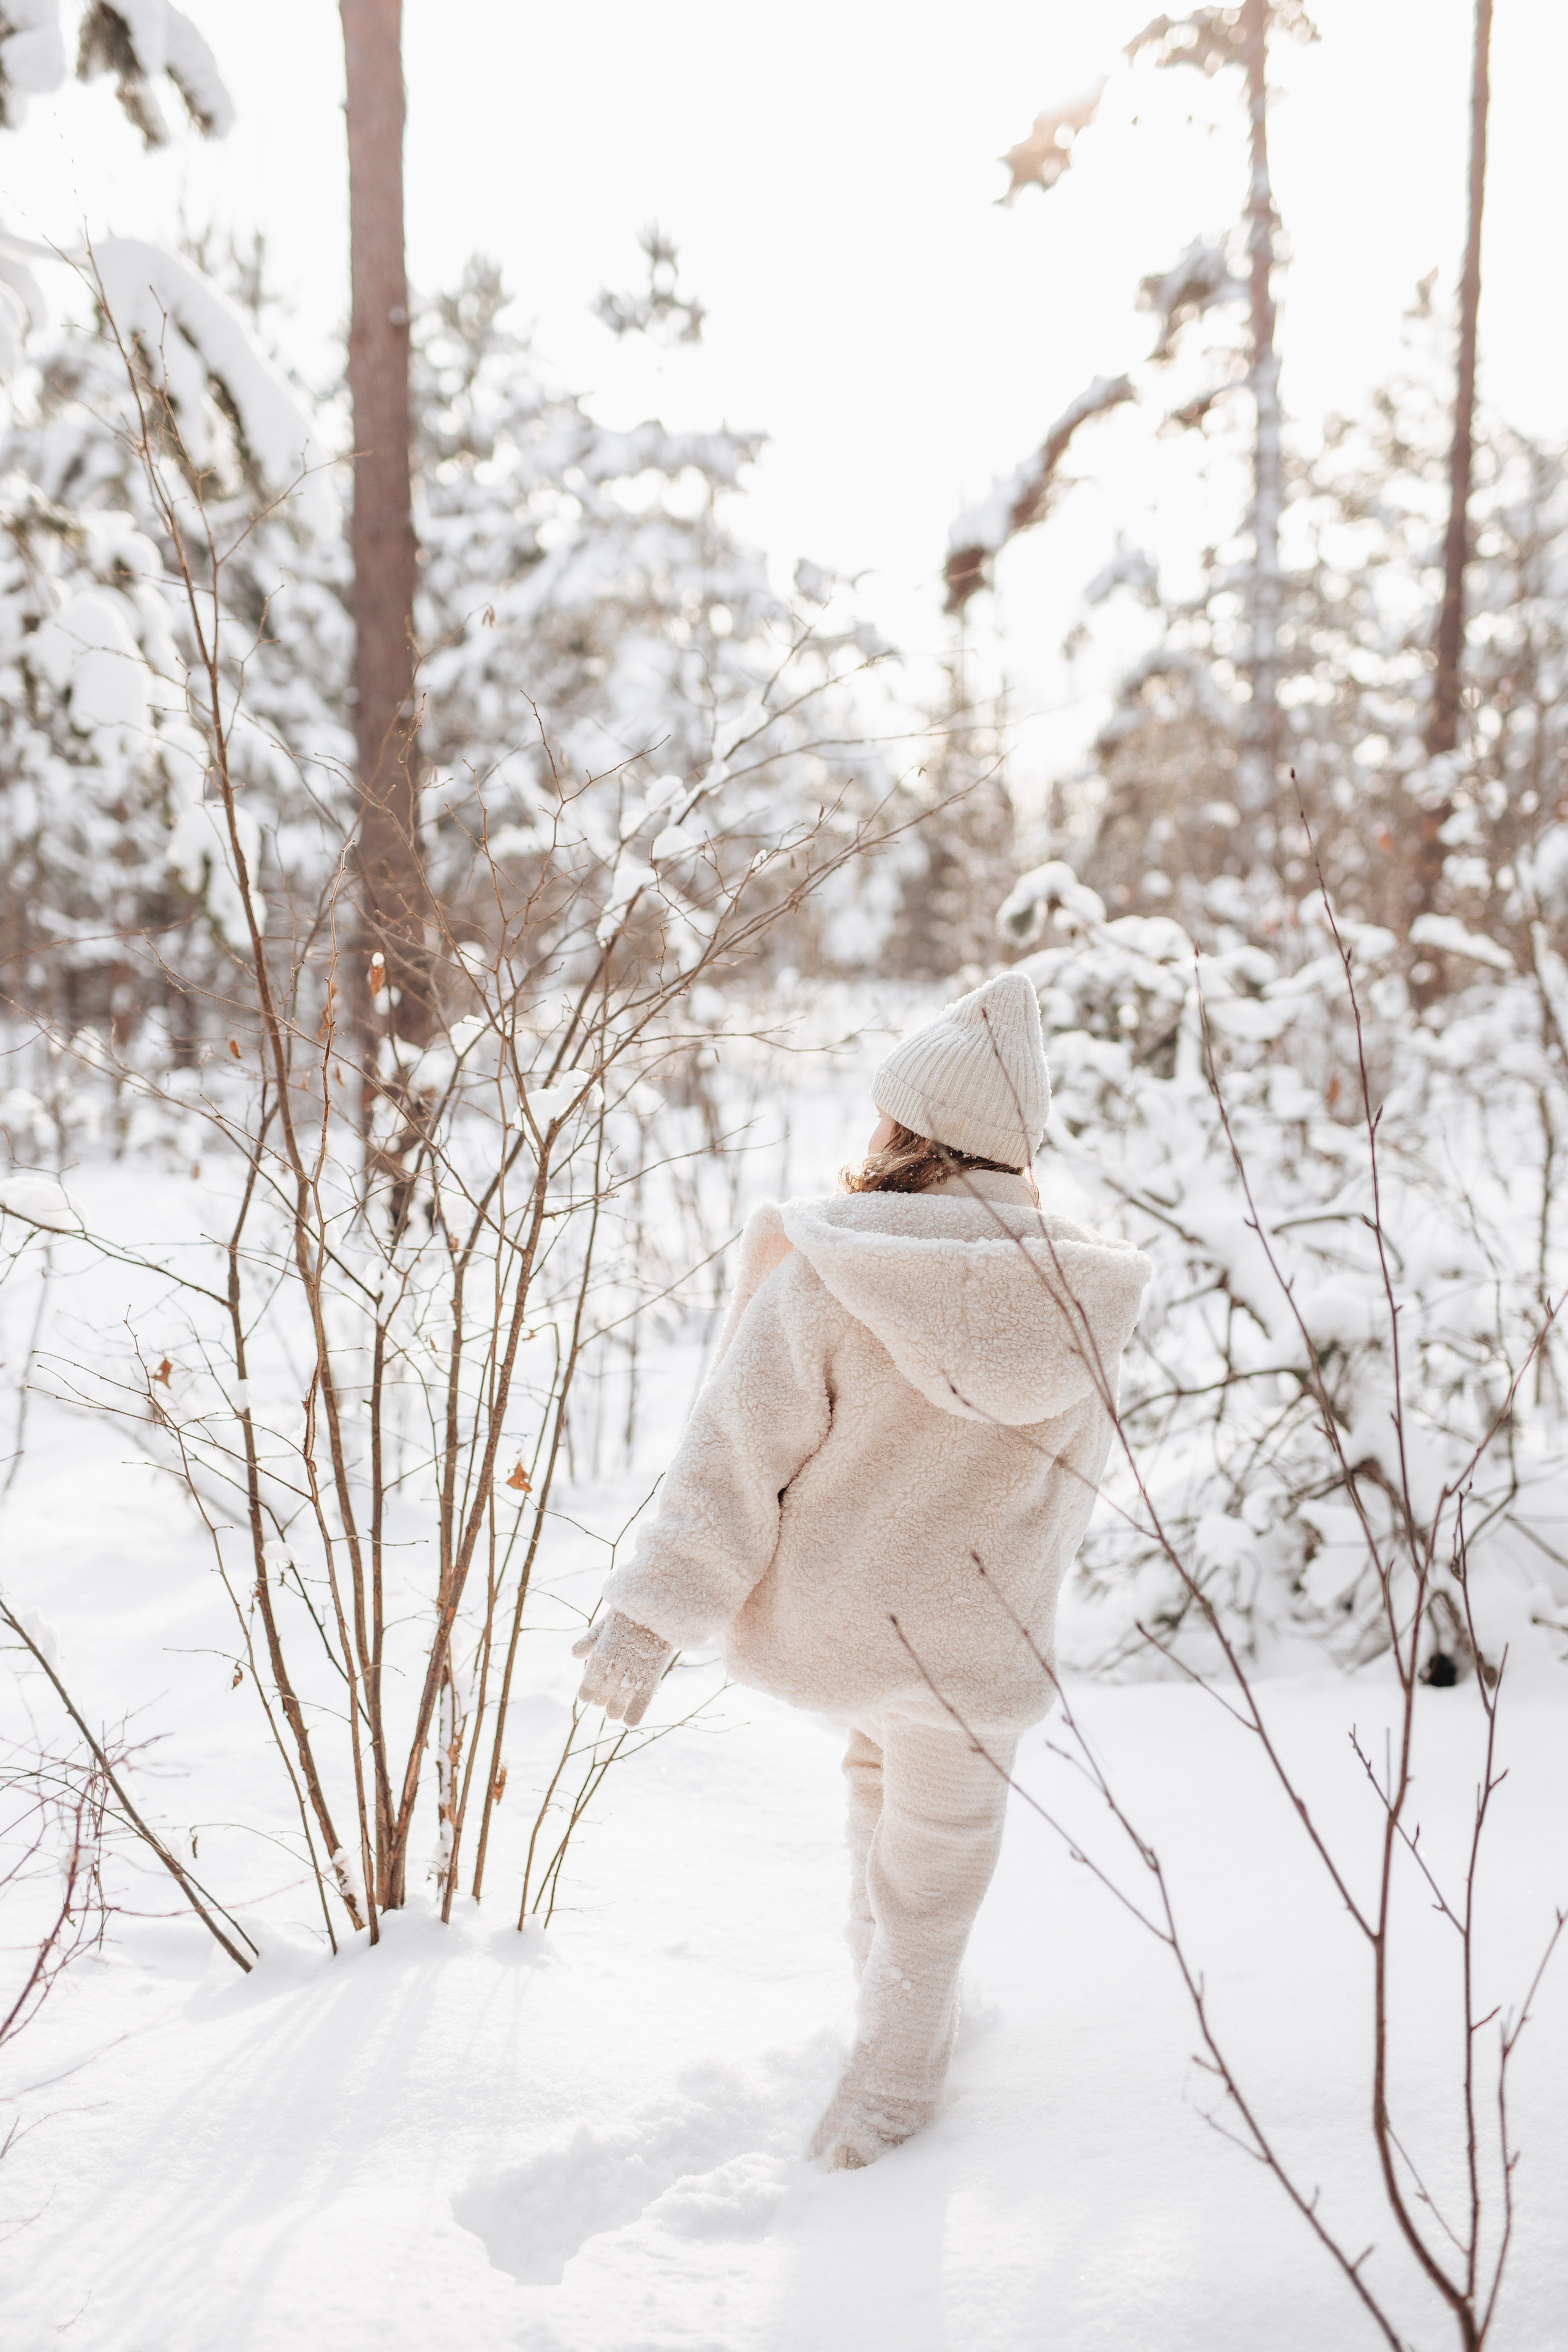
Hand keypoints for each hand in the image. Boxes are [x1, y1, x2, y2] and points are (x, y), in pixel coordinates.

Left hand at [571, 1609, 673, 1725]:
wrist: (656, 1606)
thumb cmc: (628, 1614)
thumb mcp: (604, 1624)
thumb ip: (589, 1641)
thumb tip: (575, 1655)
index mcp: (601, 1654)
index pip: (588, 1687)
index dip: (587, 1694)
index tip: (588, 1696)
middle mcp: (616, 1666)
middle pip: (602, 1697)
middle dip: (602, 1700)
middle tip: (604, 1700)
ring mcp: (635, 1671)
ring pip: (619, 1702)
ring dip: (614, 1710)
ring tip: (613, 1712)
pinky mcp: (653, 1674)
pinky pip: (643, 1700)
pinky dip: (635, 1713)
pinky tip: (630, 1723)